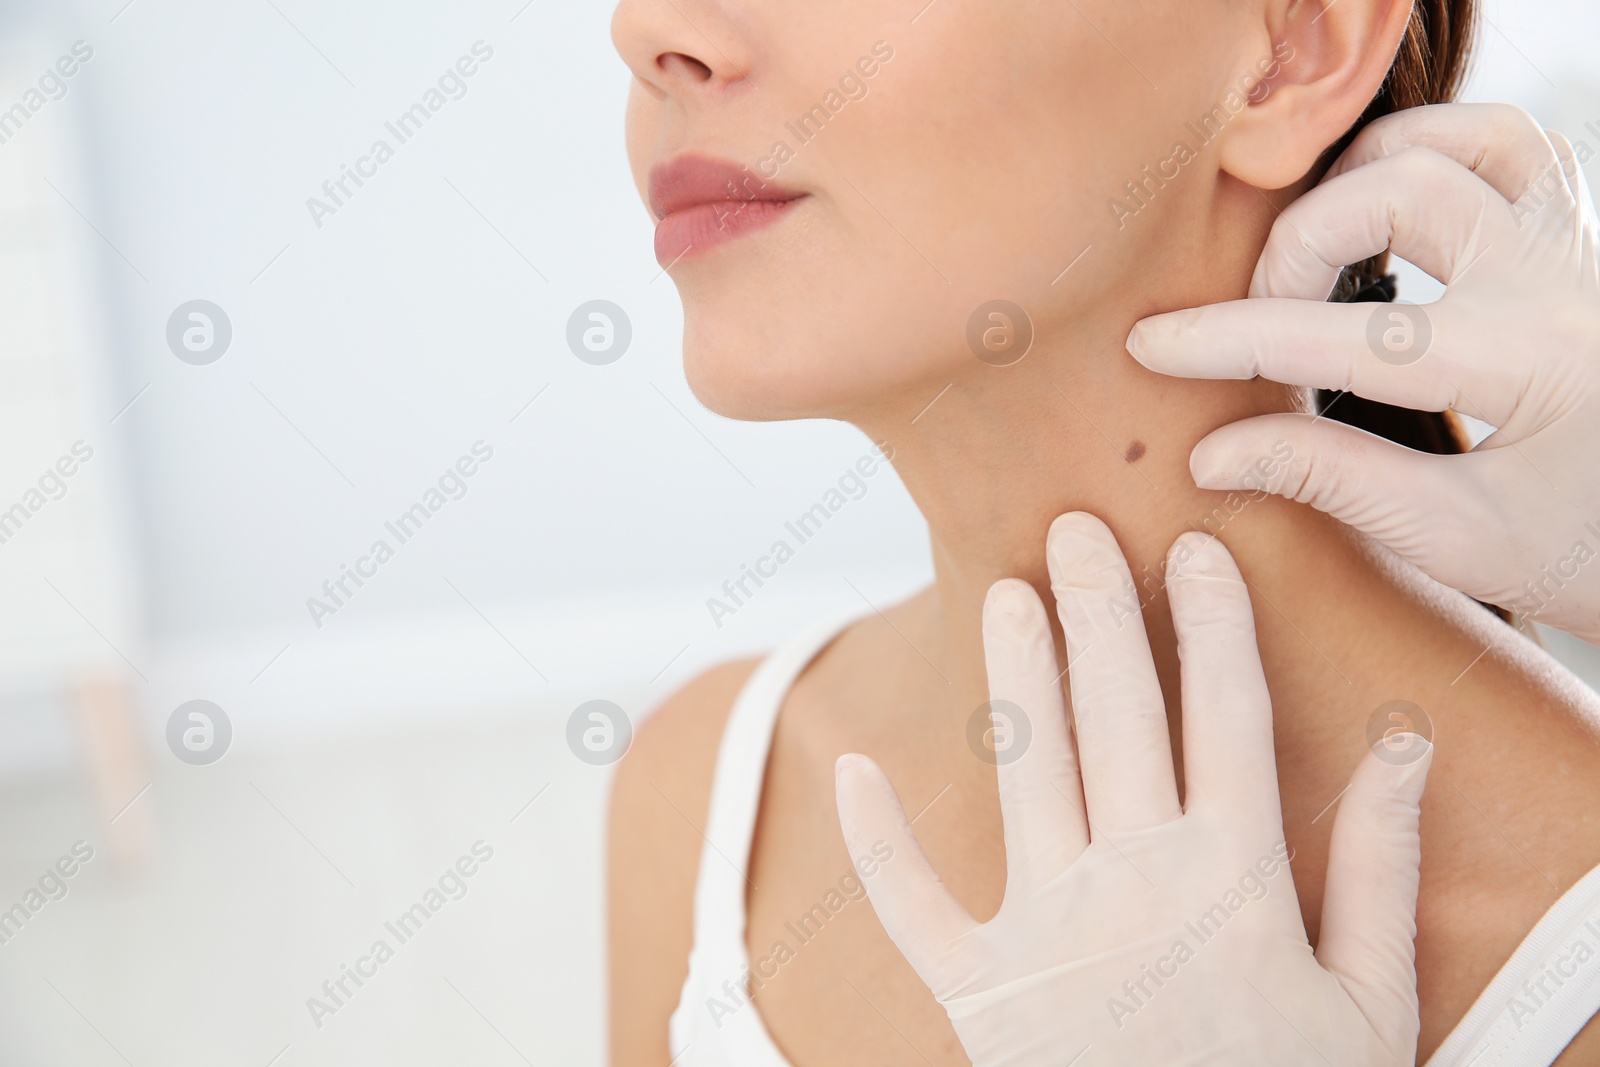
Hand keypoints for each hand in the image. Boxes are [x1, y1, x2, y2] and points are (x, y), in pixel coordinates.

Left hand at [835, 513, 1432, 1066]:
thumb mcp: (1370, 1002)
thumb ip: (1379, 869)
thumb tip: (1403, 749)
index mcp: (1235, 880)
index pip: (1225, 714)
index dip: (1212, 623)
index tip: (1194, 551)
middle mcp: (1133, 884)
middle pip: (1116, 716)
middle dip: (1098, 612)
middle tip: (1075, 530)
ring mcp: (1048, 934)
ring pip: (1025, 771)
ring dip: (1014, 674)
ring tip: (1006, 594)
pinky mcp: (979, 992)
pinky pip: (912, 905)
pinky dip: (875, 841)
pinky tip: (851, 767)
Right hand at [1127, 102, 1599, 643]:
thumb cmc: (1589, 553)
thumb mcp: (1460, 539)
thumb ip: (1333, 480)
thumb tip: (1213, 453)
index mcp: (1532, 361)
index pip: (1346, 334)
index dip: (1230, 339)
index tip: (1153, 347)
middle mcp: (1562, 278)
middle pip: (1397, 190)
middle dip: (1298, 248)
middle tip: (1263, 321)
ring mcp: (1580, 243)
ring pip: (1458, 139)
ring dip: (1363, 176)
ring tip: (1316, 250)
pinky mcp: (1582, 236)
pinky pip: (1510, 145)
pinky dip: (1431, 156)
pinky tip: (1384, 220)